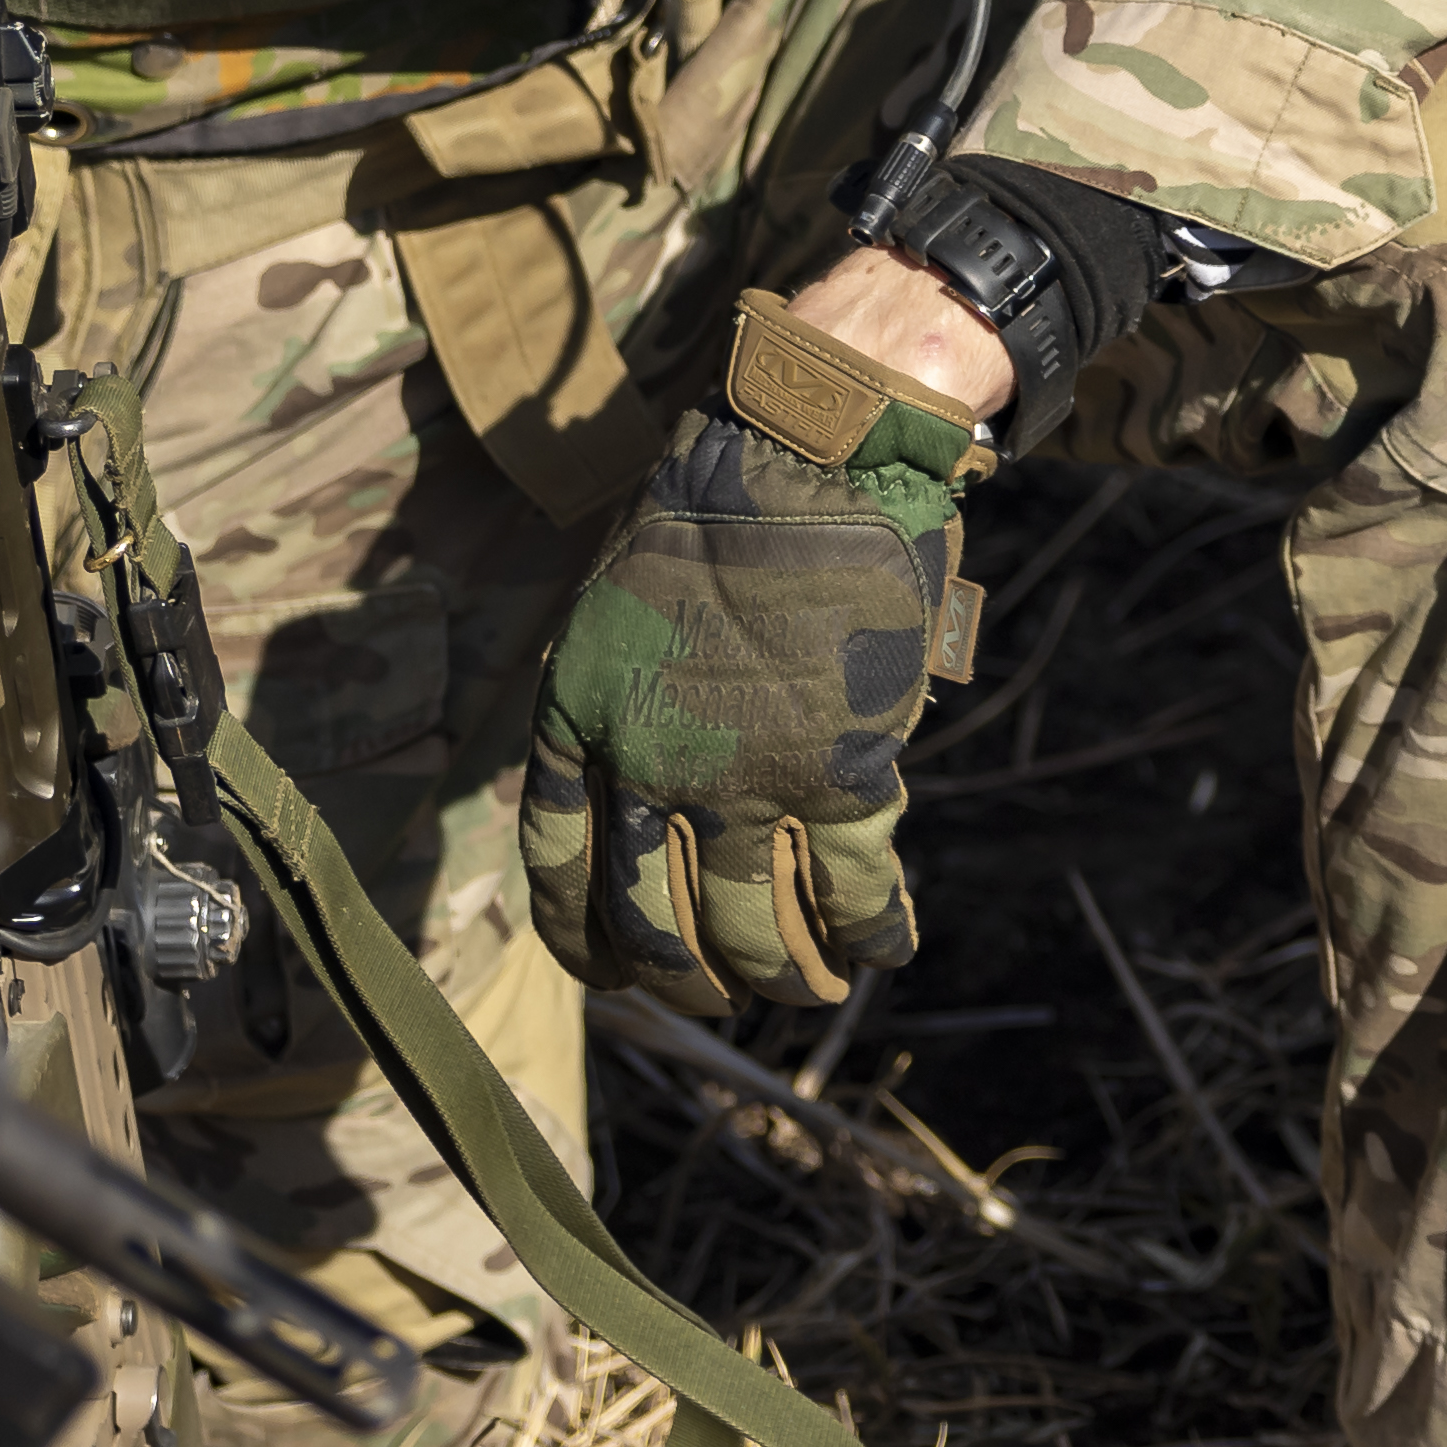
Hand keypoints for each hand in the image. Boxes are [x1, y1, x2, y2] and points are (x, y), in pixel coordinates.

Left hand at [522, 313, 970, 1021]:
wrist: (811, 451)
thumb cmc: (719, 507)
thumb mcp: (619, 607)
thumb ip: (620, 707)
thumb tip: (641, 795)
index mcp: (576, 723)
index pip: (560, 875)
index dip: (587, 946)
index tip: (613, 977)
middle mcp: (645, 770)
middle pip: (652, 928)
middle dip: (688, 984)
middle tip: (719, 996)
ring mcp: (744, 781)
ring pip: (755, 936)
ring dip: (787, 980)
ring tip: (812, 990)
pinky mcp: (840, 776)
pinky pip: (855, 894)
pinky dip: (875, 936)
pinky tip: (887, 948)